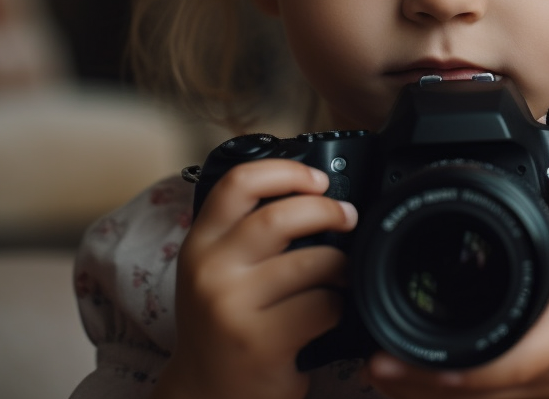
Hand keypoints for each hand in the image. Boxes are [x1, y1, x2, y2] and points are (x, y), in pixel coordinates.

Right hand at [154, 159, 358, 398]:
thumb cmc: (221, 326)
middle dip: (327, 210)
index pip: (237, 184)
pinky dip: (339, 306)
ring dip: (341, 264)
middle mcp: (210, 271)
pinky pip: (321, 306)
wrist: (204, 394)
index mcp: (200, 243)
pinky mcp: (261, 341)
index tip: (318, 179)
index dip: (286, 171)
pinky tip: (331, 312)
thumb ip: (243, 235)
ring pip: (312, 262)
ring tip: (343, 272)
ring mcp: (233, 307)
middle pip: (280, 218)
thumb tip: (313, 196)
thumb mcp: (214, 272)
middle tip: (348, 217)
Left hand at [366, 170, 548, 398]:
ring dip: (430, 394)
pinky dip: (464, 394)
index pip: (494, 362)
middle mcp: (546, 373)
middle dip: (415, 383)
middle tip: (370, 364)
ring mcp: (548, 394)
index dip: (443, 367)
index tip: (397, 357)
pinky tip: (436, 383)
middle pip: (469, 392)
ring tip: (385, 376)